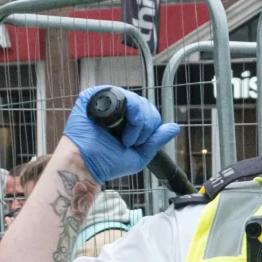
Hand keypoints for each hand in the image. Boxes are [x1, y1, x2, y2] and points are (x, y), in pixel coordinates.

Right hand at [63, 85, 180, 182]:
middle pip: (145, 105)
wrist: (86, 165)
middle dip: (145, 127)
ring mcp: (105, 100)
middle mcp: (117, 107)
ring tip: (124, 140)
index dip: (150, 127)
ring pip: (137, 101)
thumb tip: (175, 127)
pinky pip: (123, 96)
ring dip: (138, 124)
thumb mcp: (139, 154)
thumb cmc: (107, 162)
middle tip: (130, 143)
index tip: (136, 144)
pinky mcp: (94, 96)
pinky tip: (120, 130)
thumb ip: (156, 140)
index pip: (149, 112)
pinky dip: (131, 114)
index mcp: (126, 118)